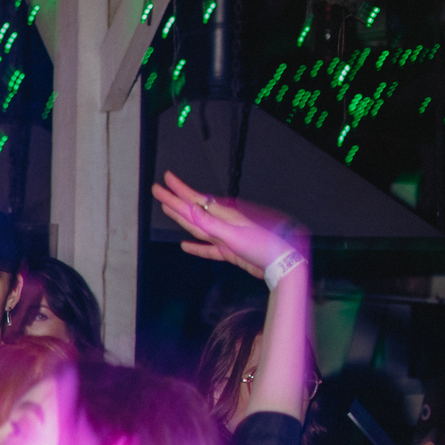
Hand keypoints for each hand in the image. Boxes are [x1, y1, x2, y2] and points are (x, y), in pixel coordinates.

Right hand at [150, 171, 307, 279]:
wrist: (284, 262)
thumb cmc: (264, 246)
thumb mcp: (235, 234)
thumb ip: (211, 224)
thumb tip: (190, 209)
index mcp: (224, 216)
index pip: (194, 201)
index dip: (178, 191)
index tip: (164, 181)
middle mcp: (223, 223)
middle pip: (193, 211)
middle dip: (176, 201)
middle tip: (159, 191)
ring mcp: (227, 237)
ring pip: (198, 227)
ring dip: (182, 219)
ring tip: (169, 210)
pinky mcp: (231, 251)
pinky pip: (208, 248)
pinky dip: (196, 247)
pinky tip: (185, 245)